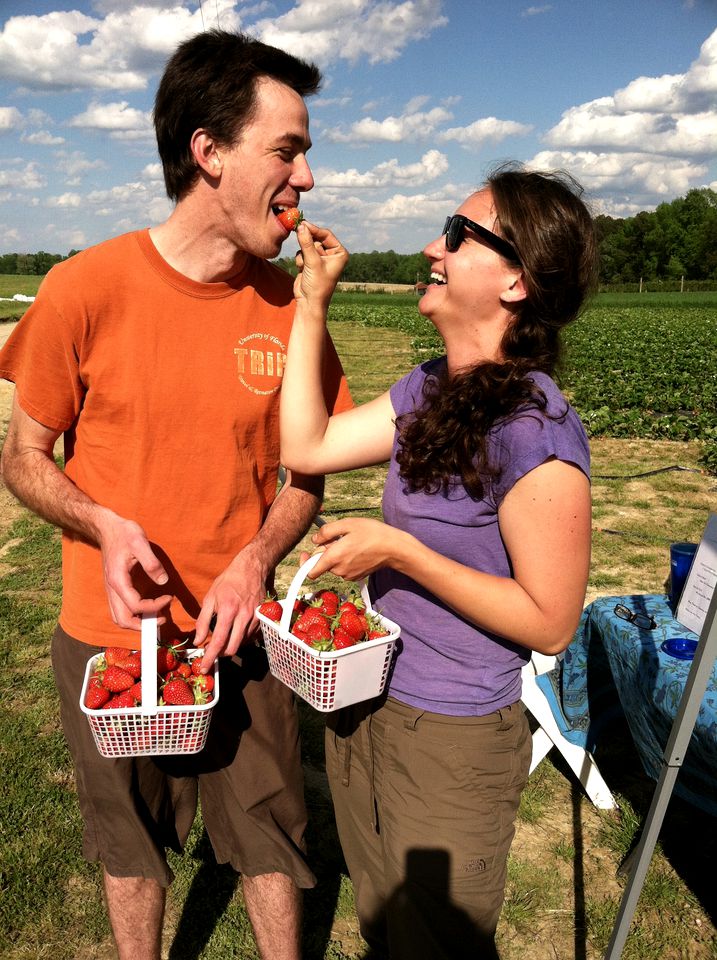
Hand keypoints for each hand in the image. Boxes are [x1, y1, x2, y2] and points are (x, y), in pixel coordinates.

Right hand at [99, 515, 171, 629]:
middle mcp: (112, 589)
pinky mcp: (115, 588)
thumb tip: (163, 581)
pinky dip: (133, 615)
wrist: (107, 528)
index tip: (169, 598)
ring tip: (156, 616)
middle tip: (162, 619)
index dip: (154, 607)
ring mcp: (111, 590)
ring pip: (119, 617)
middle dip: (142, 625)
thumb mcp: (140, 542)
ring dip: (137, 623)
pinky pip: (120, 609)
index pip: (135, 606)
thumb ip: (151, 563)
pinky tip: (148, 608)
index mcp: (118, 580)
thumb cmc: (124, 534)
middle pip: (122, 620)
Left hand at [192, 550, 267, 670]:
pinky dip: (241, 638)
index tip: (205, 667)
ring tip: (224, 637)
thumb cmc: (228, 581)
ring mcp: (255, 618)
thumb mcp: (210, 597)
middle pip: (233, 648)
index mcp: (228, 611)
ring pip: (242, 643)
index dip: (210, 657)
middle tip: (213, 651)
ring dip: (231, 645)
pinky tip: (235, 631)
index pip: (218, 641)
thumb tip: (198, 640)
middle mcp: (243, 617)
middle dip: (221, 654)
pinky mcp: (262, 618)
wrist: (252, 568)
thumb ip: (202, 620)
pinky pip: (251, 636)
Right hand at [293, 220, 347, 306]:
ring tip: (306, 266)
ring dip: (303, 254)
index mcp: (340, 253)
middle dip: (307, 244)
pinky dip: (300, 260)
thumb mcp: (313, 262)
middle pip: (316, 238)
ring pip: (307, 245)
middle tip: (298, 236)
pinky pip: (302, 252)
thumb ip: (306, 243)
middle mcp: (332, 254)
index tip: (302, 224)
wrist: (309, 302)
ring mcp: (321, 258)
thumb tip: (301, 226)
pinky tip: (303, 270)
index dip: (314, 229)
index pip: (326, 235)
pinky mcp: (310, 262)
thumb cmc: (317, 285)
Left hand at [303, 517, 408, 581]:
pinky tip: (357, 549)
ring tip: (351, 542)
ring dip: (337, 554)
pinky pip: (344, 567)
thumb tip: (314, 539)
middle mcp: (339, 570)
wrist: (393, 548)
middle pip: (323, 564)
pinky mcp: (356, 576)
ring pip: (334, 565)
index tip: (305, 553)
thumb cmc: (371, 533)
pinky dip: (345, 559)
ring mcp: (348, 575)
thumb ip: (327, 531)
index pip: (310, 571)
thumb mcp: (347, 524)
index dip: (304, 563)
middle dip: (326, 551)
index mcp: (334, 557)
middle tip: (338, 538)